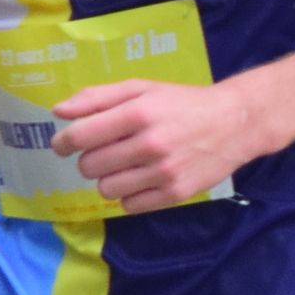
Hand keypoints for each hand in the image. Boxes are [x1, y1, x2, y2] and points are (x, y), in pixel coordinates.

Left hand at [50, 78, 272, 212]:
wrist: (235, 123)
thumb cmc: (183, 102)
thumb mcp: (142, 88)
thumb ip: (98, 97)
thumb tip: (58, 112)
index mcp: (138, 113)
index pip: (80, 137)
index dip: (63, 143)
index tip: (63, 145)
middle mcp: (150, 144)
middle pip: (90, 166)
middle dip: (90, 159)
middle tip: (107, 151)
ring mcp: (164, 172)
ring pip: (106, 189)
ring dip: (109, 178)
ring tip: (126, 166)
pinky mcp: (176, 193)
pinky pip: (130, 206)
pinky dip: (130, 195)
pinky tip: (142, 179)